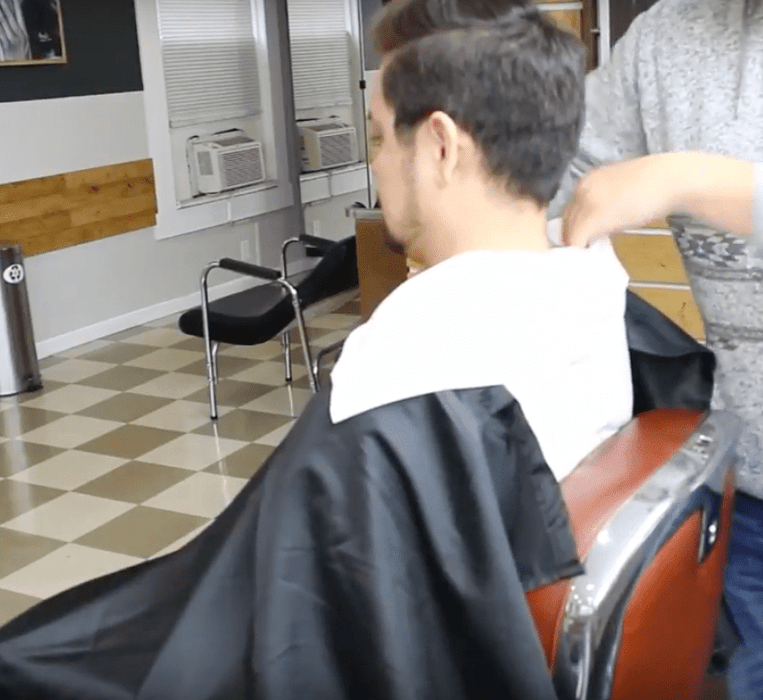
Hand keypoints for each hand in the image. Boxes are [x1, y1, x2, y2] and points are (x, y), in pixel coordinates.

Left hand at [0, 0, 29, 61]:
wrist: (24, 71)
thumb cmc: (24, 60)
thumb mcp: (25, 46)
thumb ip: (19, 34)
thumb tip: (15, 24)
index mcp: (24, 35)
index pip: (19, 16)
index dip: (14, 6)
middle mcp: (19, 36)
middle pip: (9, 17)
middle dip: (3, 6)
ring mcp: (12, 40)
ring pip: (2, 22)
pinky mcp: (6, 45)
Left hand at [561, 155, 680, 246]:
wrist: (670, 180)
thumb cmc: (653, 187)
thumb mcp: (620, 192)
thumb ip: (603, 206)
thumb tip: (596, 228)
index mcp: (587, 181)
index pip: (570, 210)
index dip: (575, 227)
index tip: (584, 240)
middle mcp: (581, 189)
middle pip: (566, 221)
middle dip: (574, 238)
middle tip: (585, 252)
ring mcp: (584, 203)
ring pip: (569, 233)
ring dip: (578, 246)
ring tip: (589, 255)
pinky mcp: (592, 218)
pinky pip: (577, 241)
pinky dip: (581, 251)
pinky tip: (591, 256)